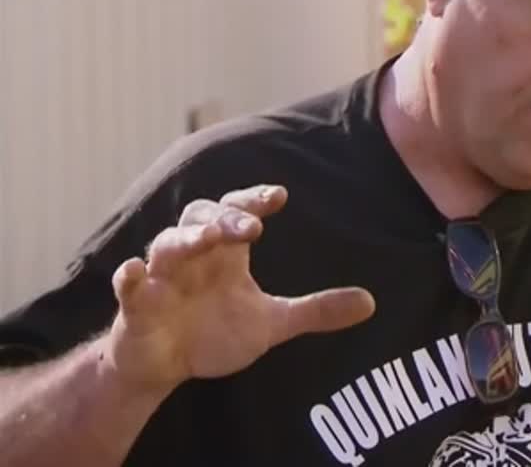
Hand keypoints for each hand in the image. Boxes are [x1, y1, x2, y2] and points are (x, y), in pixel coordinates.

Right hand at [103, 185, 375, 392]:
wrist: (165, 366)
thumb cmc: (214, 332)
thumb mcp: (272, 323)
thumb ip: (316, 311)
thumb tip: (372, 303)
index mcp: (225, 253)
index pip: (239, 212)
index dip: (255, 200)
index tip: (279, 196)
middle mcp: (193, 256)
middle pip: (203, 218)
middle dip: (226, 218)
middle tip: (253, 226)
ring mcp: (160, 278)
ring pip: (166, 244)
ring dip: (185, 239)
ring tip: (207, 239)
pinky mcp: (135, 306)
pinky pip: (127, 285)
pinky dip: (128, 276)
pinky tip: (132, 271)